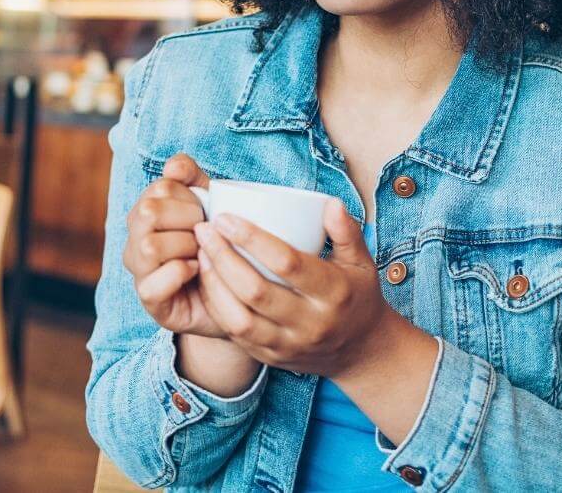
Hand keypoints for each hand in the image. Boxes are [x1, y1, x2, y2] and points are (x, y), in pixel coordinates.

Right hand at [123, 153, 225, 338]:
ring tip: (202, 253)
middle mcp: (136, 238)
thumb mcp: (211, 202)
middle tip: (205, 233)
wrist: (234, 290)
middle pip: (147, 212)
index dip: (190, 197)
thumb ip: (191, 176)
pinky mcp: (149, 299)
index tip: (205, 211)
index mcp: (147, 210)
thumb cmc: (217, 241)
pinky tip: (196, 270)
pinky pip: (152, 285)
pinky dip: (179, 273)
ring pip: (149, 246)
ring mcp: (140, 270)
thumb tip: (173, 166)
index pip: (161, 187)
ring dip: (185, 247)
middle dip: (187, 220)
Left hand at [192, 198, 395, 377]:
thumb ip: (346, 231)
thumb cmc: (356, 295)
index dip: (252, 238)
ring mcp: (289, 344)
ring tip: (200, 253)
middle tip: (203, 230)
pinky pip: (235, 335)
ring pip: (239, 319)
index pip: (287, 263)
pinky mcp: (271, 358)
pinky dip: (216, 306)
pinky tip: (206, 280)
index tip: (226, 217)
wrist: (361, 351)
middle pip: (256, 290)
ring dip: (214, 284)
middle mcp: (310, 323)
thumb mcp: (361, 262)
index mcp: (333, 293)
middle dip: (223, 257)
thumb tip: (330, 203)